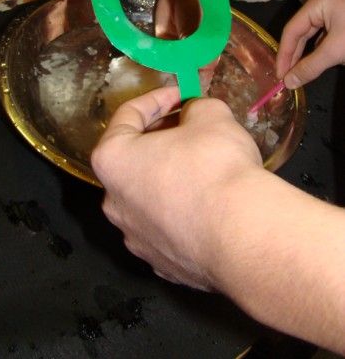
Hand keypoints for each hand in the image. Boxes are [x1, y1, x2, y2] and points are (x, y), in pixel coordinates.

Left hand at [91, 86, 261, 290]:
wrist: (245, 236)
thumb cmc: (216, 167)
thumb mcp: (210, 115)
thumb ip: (194, 107)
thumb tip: (194, 114)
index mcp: (112, 160)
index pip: (128, 115)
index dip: (158, 98)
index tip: (182, 94)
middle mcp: (114, 202)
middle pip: (134, 158)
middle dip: (163, 137)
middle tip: (192, 126)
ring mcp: (136, 238)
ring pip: (148, 196)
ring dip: (170, 176)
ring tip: (203, 165)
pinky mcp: (162, 264)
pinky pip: (167, 227)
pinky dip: (182, 212)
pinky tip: (209, 204)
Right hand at [276, 0, 344, 87]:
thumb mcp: (335, 52)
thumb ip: (309, 67)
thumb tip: (287, 83)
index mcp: (317, 4)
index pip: (291, 30)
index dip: (284, 55)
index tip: (279, 75)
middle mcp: (322, 6)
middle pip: (299, 33)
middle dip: (293, 56)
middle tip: (286, 78)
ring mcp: (333, 14)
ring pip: (311, 37)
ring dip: (304, 57)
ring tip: (296, 75)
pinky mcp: (342, 24)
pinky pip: (322, 39)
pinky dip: (316, 53)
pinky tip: (312, 66)